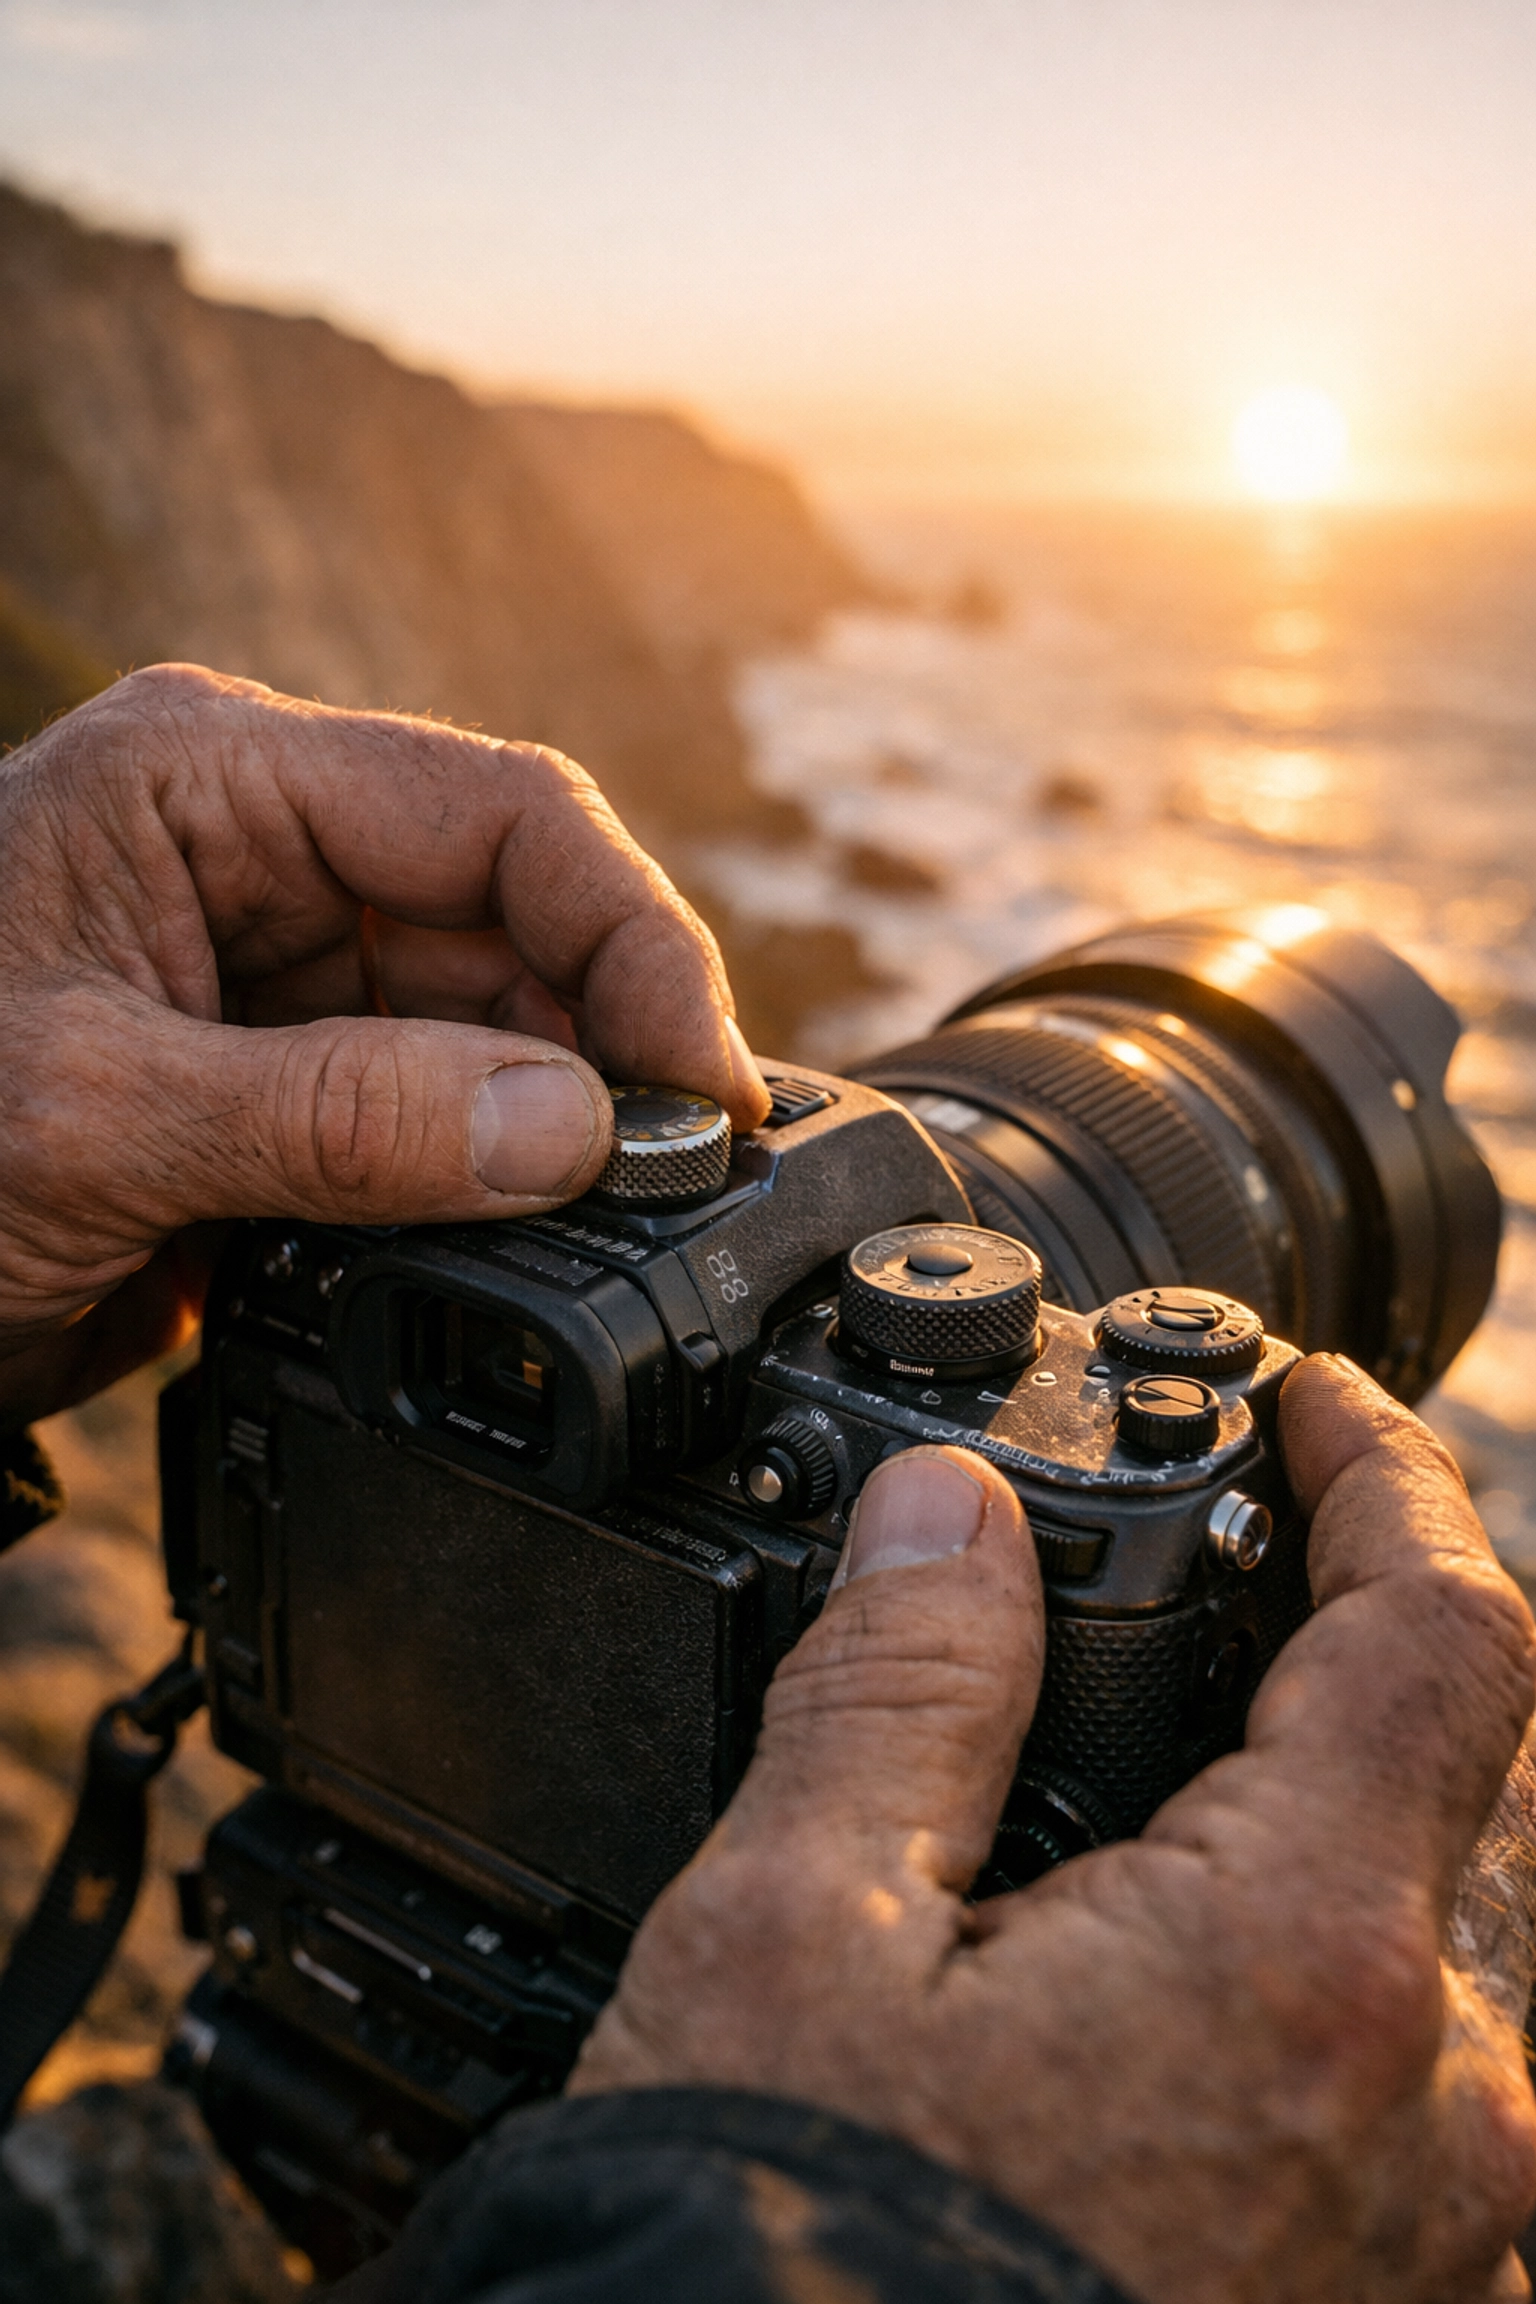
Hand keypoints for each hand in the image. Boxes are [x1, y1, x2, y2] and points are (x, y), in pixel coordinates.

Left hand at [0, 664, 767, 1422]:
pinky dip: (495, 1176)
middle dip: (607, 1042)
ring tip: (608, 1225)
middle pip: (520, 915)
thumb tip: (577, 1129)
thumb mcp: (102, 1122)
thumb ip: (349, 1117)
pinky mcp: (289, 1077)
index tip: (698, 1083)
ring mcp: (280, 967)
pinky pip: (440, 1104)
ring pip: (498, 1019)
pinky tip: (528, 1238)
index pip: (500, 813)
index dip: (631, 936)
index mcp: (213, 780)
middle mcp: (265, 849)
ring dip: (561, 1119)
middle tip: (673, 1182)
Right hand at [570, 1356, 1535, 2303]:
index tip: (1311, 1401)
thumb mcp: (791, 1937)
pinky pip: (1460, 2103)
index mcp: (1305, 1967)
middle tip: (1275, 1560)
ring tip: (1242, 1751)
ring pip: (1499, 1951)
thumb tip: (948, 1514)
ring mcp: (1453, 2249)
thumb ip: (897, 1689)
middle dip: (1411, 1637)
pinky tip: (1233, 1972)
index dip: (1382, 1473)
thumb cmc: (779, 2278)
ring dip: (1404, 1813)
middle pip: (1509, 1783)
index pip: (1446, 1630)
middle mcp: (1448, 2117)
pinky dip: (1379, 1976)